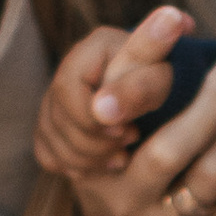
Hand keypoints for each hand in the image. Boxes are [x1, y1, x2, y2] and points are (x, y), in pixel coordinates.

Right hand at [33, 6, 187, 183]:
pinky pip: (50, 157)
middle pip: (59, 119)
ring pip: (54, 141)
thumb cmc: (166, 87)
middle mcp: (66, 70)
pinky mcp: (49, 129)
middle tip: (130, 141)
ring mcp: (52, 100)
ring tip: (123, 155)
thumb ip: (141, 82)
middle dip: (95, 141)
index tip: (129, 130)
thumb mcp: (159, 83)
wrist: (163, 105)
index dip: (94, 119)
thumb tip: (130, 76)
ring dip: (91, 157)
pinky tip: (104, 162)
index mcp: (92, 48)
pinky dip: (78, 167)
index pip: (68, 90)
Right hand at [37, 16, 215, 215]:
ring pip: (212, 175)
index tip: (175, 17)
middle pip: (171, 146)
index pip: (116, 99)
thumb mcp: (109, 139)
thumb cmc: (127, 180)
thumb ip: (133, 85)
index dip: (143, 56)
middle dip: (214, 99)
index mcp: (92, 156)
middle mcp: (121, 196)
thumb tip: (179, 19)